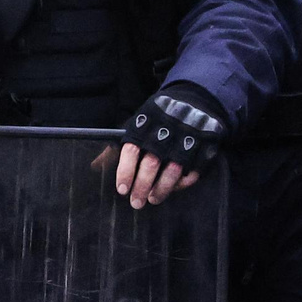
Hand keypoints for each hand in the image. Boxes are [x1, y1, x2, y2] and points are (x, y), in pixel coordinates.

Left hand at [115, 87, 224, 209]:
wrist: (196, 99)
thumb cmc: (160, 117)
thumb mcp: (139, 123)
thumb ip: (120, 145)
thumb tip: (96, 166)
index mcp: (146, 122)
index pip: (132, 149)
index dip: (125, 171)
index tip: (122, 190)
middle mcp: (166, 129)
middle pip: (152, 163)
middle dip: (142, 186)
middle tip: (136, 202)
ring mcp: (187, 138)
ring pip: (172, 170)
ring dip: (161, 189)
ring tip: (153, 199)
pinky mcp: (205, 146)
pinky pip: (193, 171)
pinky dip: (182, 183)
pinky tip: (174, 189)